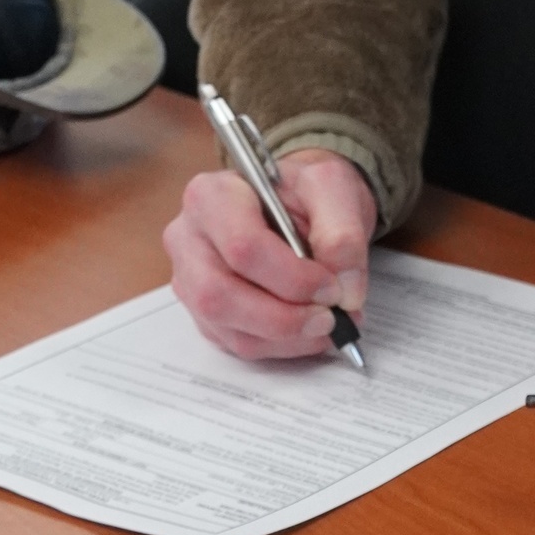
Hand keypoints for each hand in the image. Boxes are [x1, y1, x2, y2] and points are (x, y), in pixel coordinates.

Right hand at [164, 148, 375, 360]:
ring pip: (227, 327)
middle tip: (330, 319)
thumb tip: (345, 292)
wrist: (301, 203)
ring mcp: (191, 279)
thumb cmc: (308, 191)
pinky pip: (236, 342)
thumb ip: (343, 235)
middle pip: (219, 295)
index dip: (292, 278)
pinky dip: (280, 345)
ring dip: (285, 337)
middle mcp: (189, 239)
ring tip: (328, 325)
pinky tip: (309, 331)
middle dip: (282, 318)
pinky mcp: (204, 312)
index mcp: (212, 196)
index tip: (333, 288)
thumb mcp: (334, 188)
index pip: (242, 247)